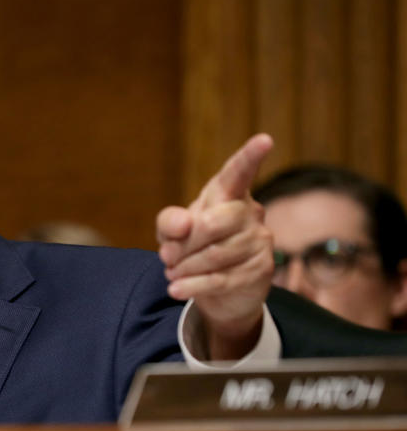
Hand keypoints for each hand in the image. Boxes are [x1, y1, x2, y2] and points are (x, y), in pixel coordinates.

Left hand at [156, 134, 274, 359]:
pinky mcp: (260, 270)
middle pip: (212, 223)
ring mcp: (260, 241)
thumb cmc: (194, 247)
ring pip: (214, 254)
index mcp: (228, 194)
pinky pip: (221, 279)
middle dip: (183, 244)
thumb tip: (185, 225)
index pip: (238, 173)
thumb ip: (170, 221)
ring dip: (185, 268)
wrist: (217, 288)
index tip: (264, 140)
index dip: (249, 157)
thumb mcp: (172, 232)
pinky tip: (176, 290)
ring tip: (173, 273)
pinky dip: (193, 286)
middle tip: (167, 256)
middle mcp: (249, 213)